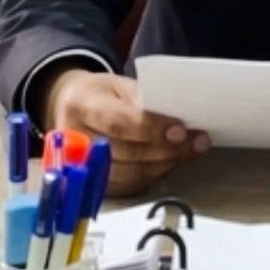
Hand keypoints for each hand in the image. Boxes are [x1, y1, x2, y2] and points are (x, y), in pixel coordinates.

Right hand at [42, 68, 209, 196]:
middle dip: (166, 148)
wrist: (72, 109)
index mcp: (80, 106)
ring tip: (193, 149)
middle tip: (197, 141)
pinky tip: (174, 160)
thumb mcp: (118, 85)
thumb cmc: (101, 95)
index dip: (150, 128)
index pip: (116, 122)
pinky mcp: (95, 185)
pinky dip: (157, 173)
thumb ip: (143, 100)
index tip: (180, 130)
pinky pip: (131, 185)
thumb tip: (178, 119)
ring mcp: (82, 168)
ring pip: (131, 173)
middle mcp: (75, 141)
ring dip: (167, 163)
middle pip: (126, 152)